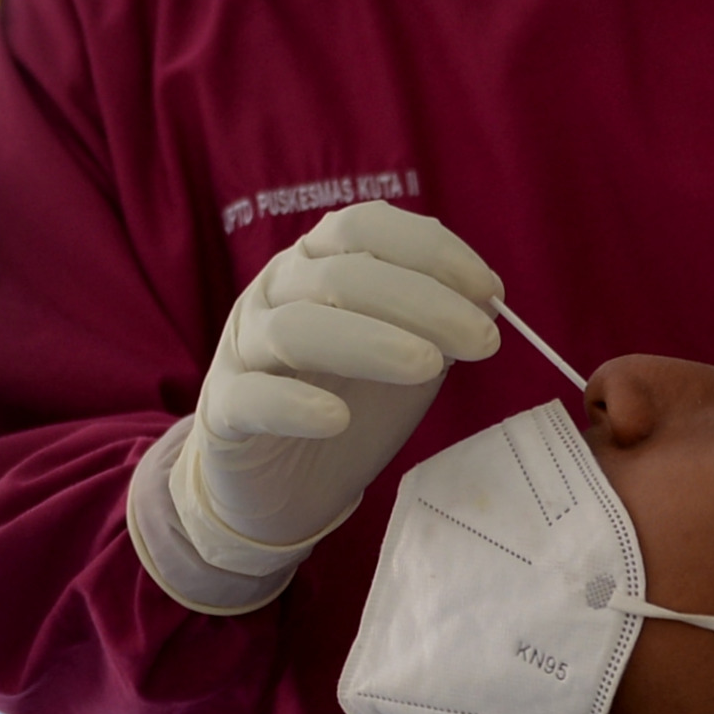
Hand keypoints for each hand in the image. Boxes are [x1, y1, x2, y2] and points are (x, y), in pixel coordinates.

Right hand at [172, 203, 504, 578]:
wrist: (284, 484)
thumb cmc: (349, 402)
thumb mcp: (404, 354)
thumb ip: (435, 324)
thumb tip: (486, 301)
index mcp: (317, 263)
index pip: (365, 229)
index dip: (431, 251)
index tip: (489, 292)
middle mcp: (275, 292)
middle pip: (342, 276)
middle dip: (422, 302)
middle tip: (483, 340)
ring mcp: (243, 349)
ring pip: (296, 329)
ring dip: (370, 342)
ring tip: (428, 369)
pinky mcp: (224, 411)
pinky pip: (252, 397)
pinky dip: (294, 404)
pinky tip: (337, 419)